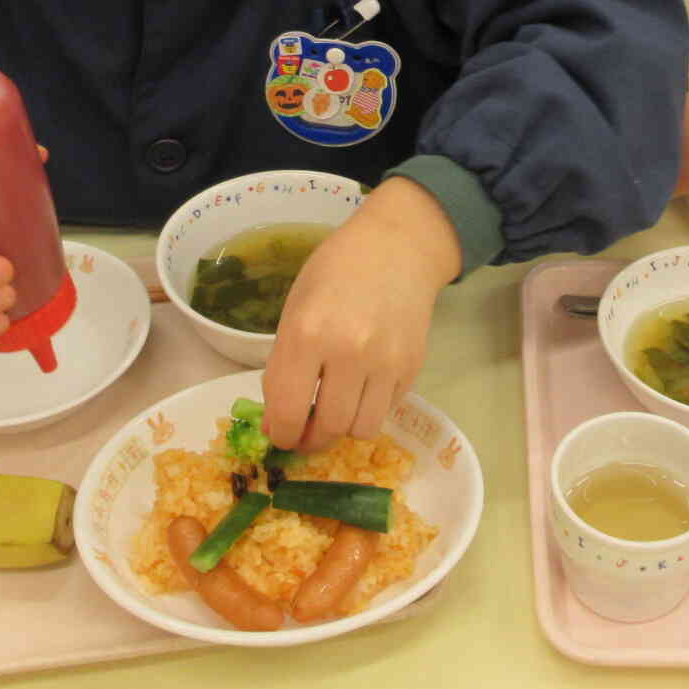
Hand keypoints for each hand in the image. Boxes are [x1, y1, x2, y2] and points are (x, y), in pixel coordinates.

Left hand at [261, 176, 459, 453]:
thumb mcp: (295, 310)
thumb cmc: (335, 272)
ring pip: (362, 429)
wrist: (397, 248)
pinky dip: (369, 408)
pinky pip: (387, 410)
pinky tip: (362, 385)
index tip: (280, 435)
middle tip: (304, 433)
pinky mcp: (413, 367)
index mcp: (308, 334)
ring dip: (343, 427)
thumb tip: (275, 423)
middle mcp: (349, 352)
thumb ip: (282, 367)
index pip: (288, 411)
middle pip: (328, 428)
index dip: (280, 434)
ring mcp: (387, 362)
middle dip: (310, 440)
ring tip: (335, 408)